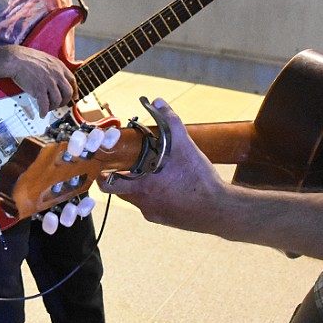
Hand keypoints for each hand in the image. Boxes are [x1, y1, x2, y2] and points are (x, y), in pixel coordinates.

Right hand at [4, 45, 75, 113]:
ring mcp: (49, 83)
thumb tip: (57, 78)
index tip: (74, 97)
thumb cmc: (28, 58)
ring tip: (48, 108)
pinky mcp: (40, 90)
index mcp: (60, 67)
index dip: (74, 91)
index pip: (72, 81)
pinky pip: (45, 105)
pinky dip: (44, 111)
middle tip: (59, 104)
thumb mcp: (47, 59)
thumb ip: (54, 68)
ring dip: (53, 107)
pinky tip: (42, 114)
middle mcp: (57, 75)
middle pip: (68, 93)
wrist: (16, 60)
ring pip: (58, 100)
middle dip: (64, 101)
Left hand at [100, 98, 227, 232]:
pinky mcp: (165, 220)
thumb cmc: (199, 179)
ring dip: (142, 187)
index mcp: (142, 186)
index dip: (103, 175)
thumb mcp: (185, 145)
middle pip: (122, 191)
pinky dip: (157, 197)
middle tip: (133, 165)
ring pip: (138, 199)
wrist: (220, 209)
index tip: (105, 167)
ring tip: (156, 173)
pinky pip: (154, 207)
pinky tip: (172, 187)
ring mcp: (154, 214)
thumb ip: (170, 121)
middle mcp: (143, 204)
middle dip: (124, 178)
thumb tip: (158, 102)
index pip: (108, 185)